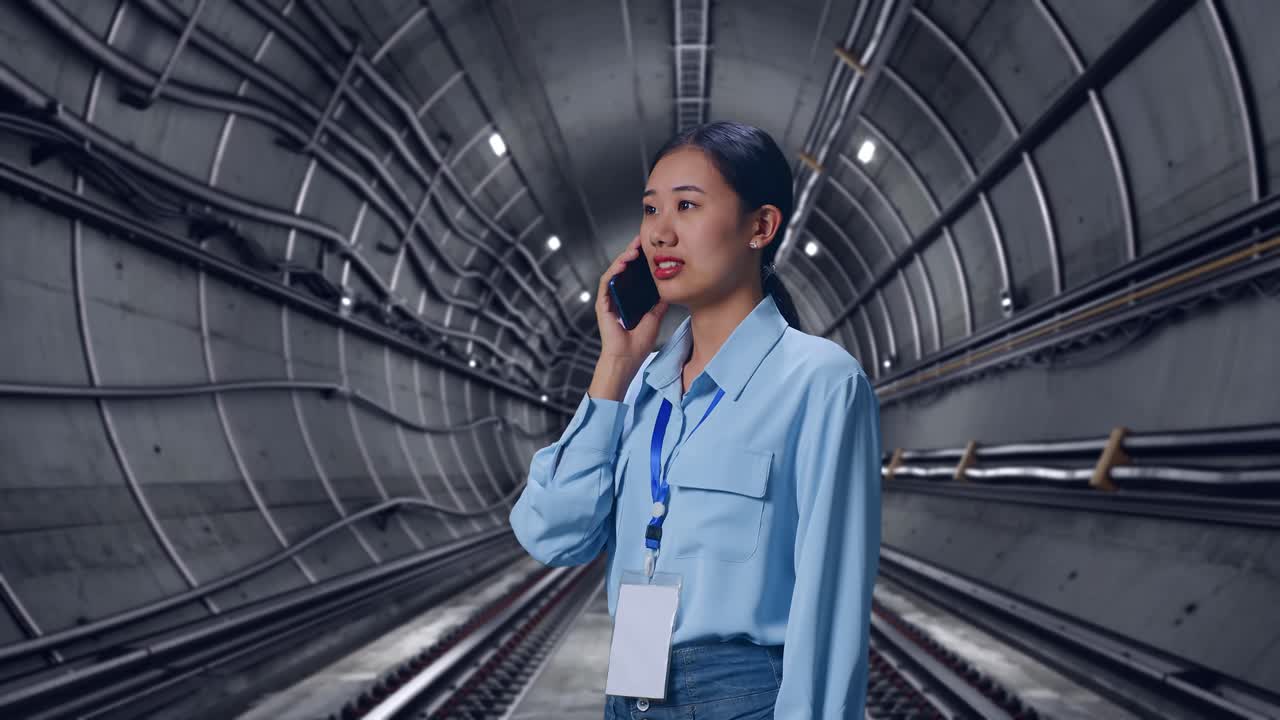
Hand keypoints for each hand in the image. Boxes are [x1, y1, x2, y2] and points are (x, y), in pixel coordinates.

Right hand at [595, 234, 669, 364]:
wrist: (627, 358)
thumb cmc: (638, 343)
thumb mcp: (655, 317)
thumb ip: (659, 303)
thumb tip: (669, 290)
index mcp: (629, 299)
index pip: (633, 274)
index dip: (640, 260)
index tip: (649, 247)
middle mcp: (617, 297)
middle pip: (623, 270)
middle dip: (631, 253)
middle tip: (640, 240)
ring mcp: (609, 300)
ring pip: (614, 273)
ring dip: (622, 259)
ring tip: (633, 249)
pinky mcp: (602, 304)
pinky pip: (606, 283)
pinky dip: (613, 272)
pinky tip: (622, 264)